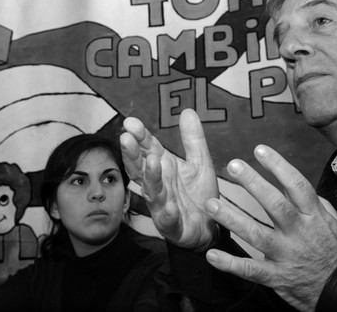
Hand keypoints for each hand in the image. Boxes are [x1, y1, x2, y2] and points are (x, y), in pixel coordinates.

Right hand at [121, 109, 218, 248]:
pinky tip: (169, 207)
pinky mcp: (172, 226)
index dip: (139, 136)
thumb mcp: (200, 162)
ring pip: (152, 191)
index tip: (130, 122)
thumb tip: (188, 110)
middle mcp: (157, 184)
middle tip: (126, 138)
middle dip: (133, 154)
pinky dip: (167, 214)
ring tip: (153, 162)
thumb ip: (193, 139)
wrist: (210, 227)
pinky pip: (167, 220)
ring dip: (151, 178)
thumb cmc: (199, 193)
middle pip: (141, 168)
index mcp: (162, 167)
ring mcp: (162, 205)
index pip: (147, 148)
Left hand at [203, 144, 336, 311]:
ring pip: (256, 235)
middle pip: (274, 204)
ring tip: (212, 204)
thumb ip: (312, 203)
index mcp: (314, 216)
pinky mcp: (277, 277)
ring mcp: (286, 255)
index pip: (297, 185)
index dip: (278, 166)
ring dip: (232, 219)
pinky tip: (213, 256)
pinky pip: (251, 271)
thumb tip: (291, 184)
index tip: (260, 150)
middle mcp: (299, 232)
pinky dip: (230, 265)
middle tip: (233, 165)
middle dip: (253, 184)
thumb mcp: (334, 222)